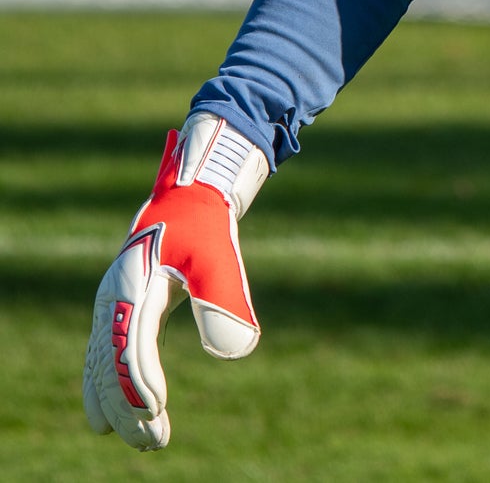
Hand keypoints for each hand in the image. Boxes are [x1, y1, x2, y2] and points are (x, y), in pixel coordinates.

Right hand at [83, 113, 268, 449]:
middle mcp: (112, 299)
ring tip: (143, 440)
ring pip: (101, 366)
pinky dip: (104, 389)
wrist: (189, 197)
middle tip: (154, 442)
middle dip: (128, 407)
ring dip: (116, 405)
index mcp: (133, 285)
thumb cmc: (206, 225)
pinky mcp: (117, 310)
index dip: (139, 382)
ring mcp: (110, 305)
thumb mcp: (219, 257)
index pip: (129, 346)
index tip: (157, 410)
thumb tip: (239, 352)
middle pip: (109, 365)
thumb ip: (226, 300)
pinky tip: (110, 419)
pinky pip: (101, 357)